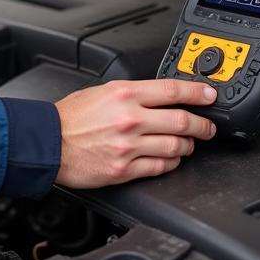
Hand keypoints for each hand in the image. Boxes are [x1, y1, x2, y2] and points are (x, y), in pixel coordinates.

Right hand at [54, 78, 216, 187]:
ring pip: (176, 146)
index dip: (197, 93)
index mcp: (125, 93)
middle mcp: (131, 118)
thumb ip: (131, 93)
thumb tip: (158, 96)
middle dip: (203, 125)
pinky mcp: (125, 169)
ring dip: (188, 145)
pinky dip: (171, 163)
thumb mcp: (102, 90)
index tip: (209, 95)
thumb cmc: (71, 117)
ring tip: (189, 143)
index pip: (172, 90)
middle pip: (182, 121)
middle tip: (208, 126)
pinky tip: (171, 159)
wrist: (49, 142)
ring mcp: (129, 146)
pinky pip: (160, 167)